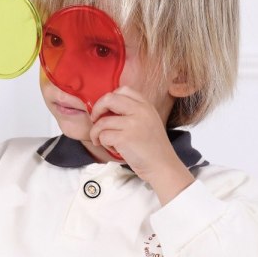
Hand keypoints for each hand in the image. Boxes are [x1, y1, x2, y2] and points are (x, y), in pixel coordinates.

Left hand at [89, 86, 193, 204]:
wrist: (163, 166)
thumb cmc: (152, 147)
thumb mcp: (148, 121)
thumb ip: (133, 111)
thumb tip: (106, 107)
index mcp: (146, 105)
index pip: (123, 90)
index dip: (110, 98)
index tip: (106, 109)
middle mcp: (140, 111)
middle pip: (109, 99)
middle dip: (97, 109)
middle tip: (94, 119)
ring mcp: (133, 124)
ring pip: (102, 121)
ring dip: (96, 132)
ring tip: (101, 140)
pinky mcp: (125, 138)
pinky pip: (103, 135)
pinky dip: (103, 142)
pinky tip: (111, 147)